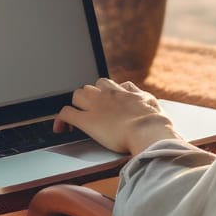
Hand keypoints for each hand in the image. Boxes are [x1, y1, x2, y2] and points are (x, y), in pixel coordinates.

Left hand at [55, 78, 181, 155]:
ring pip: (77, 95)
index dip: (103, 94)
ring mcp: (95, 106)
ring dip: (76, 105)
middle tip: (90, 112)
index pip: (107, 85)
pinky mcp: (86, 120)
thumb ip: (144, 98)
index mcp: (123, 92)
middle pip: (90, 87)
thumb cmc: (154, 122)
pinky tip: (61, 128)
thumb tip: (142, 97)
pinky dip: (61, 120)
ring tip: (77, 118)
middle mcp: (107, 94)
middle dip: (88, 98)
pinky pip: (66, 113)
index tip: (103, 103)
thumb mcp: (152, 104)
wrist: (148, 130)